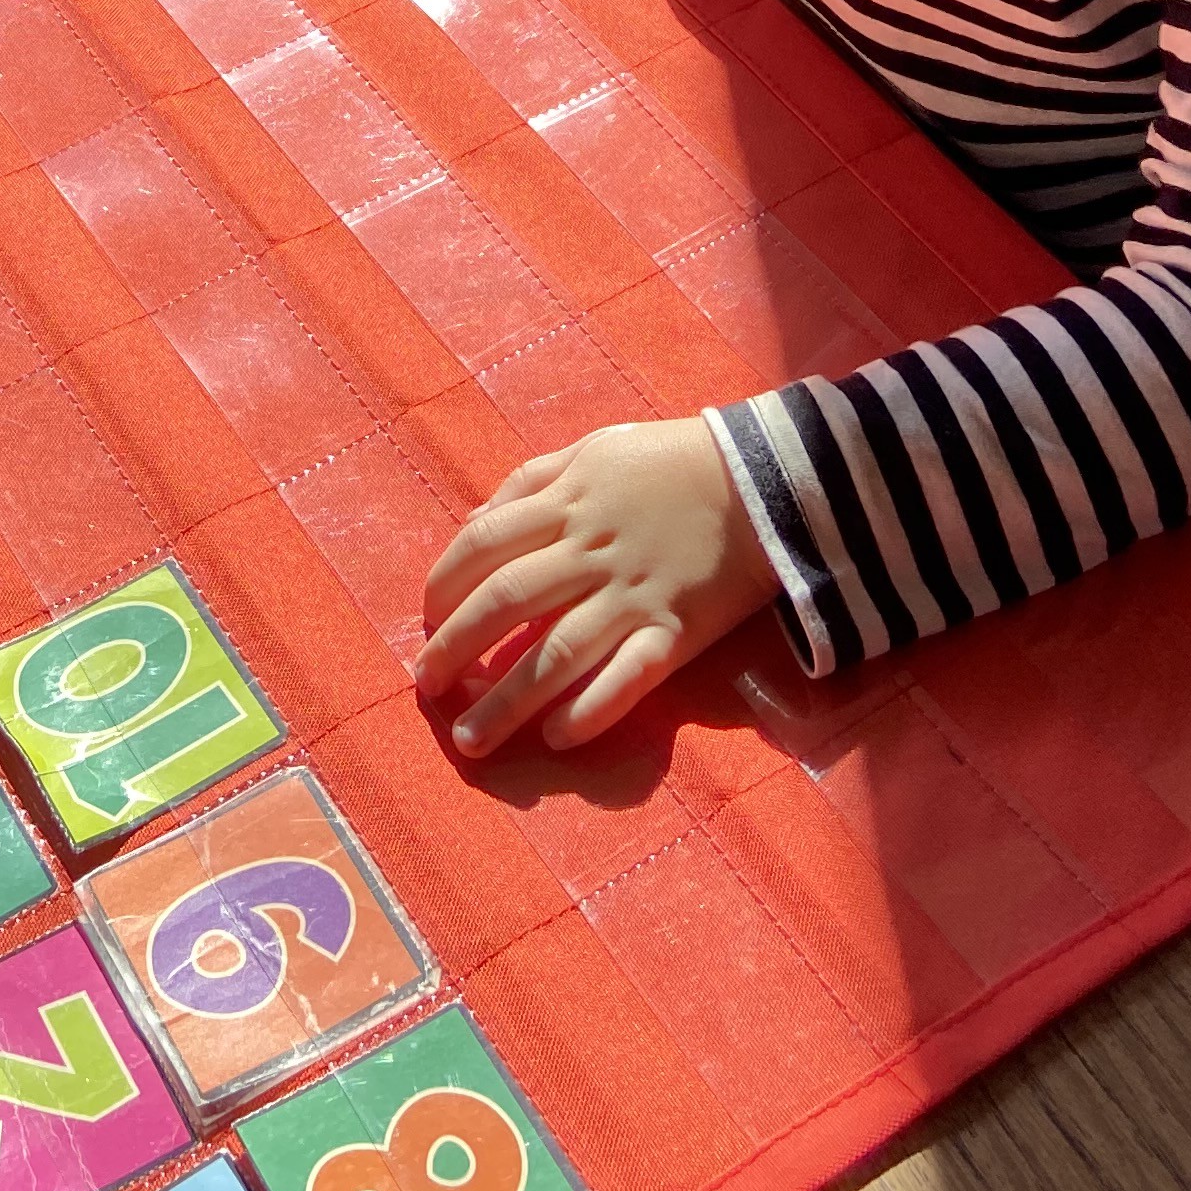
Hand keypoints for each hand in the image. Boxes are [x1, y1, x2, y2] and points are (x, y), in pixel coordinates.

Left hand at [416, 419, 775, 755]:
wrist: (766, 477)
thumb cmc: (670, 461)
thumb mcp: (593, 451)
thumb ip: (531, 482)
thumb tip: (474, 522)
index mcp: (567, 501)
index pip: (483, 544)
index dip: (443, 585)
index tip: (424, 620)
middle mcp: (591, 551)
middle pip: (507, 602)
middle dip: (456, 647)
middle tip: (425, 687)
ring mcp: (633, 595)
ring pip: (557, 653)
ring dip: (507, 701)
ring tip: (469, 739)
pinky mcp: (676, 632)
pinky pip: (628, 679)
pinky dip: (592, 710)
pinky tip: (558, 738)